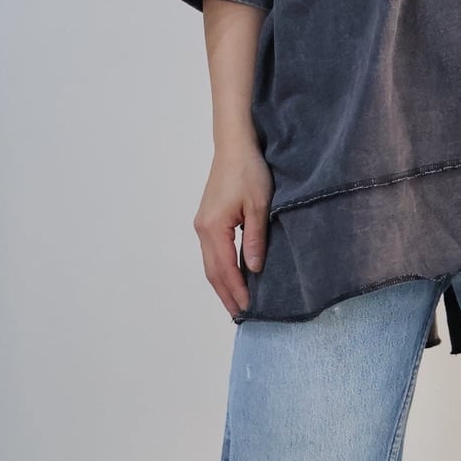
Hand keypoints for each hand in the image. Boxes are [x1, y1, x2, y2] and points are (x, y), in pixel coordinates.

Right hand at [194, 139, 273, 321]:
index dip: (236, 290)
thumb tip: (253, 269)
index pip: (224, 269)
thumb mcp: (258, 206)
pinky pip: (212, 252)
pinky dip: (221, 269)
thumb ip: (255, 239)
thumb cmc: (249, 171)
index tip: (248, 308)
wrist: (235, 146)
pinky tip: (232, 276)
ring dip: (222, 284)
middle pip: (212, 271)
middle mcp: (202, 229)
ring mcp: (202, 224)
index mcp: (213, 228)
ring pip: (210, 263)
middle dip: (226, 294)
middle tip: (240, 314)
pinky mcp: (207, 219)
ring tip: (236, 302)